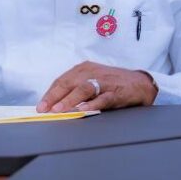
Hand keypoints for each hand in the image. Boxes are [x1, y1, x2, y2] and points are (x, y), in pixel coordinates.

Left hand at [37, 61, 156, 112]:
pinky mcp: (116, 91)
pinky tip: (83, 110)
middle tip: (45, 109)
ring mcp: (104, 81)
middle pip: (69, 83)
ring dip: (70, 100)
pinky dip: (92, 104)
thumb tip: (55, 105)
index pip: (62, 81)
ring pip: (83, 89)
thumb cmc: (112, 84)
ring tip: (59, 110)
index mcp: (83, 69)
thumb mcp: (92, 81)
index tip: (41, 106)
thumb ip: (75, 90)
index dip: (50, 94)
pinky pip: (102, 98)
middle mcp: (91, 72)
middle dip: (55, 97)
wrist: (139, 83)